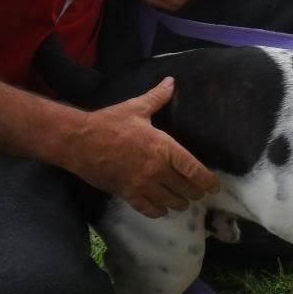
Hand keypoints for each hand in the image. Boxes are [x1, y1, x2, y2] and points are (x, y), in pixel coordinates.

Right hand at [68, 78, 219, 217]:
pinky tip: (162, 210)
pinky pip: (148, 209)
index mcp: (164, 146)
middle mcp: (157, 168)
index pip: (194, 169)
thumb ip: (157, 97)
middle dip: (195, 193)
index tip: (214, 187)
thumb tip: (171, 81)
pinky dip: (158, 211)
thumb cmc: (109, 123)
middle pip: (185, 188)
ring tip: (183, 202)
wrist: (78, 141)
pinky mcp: (126, 193)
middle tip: (199, 194)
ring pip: (170, 201)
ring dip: (179, 203)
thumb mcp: (136, 108)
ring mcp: (142, 183)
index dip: (207, 180)